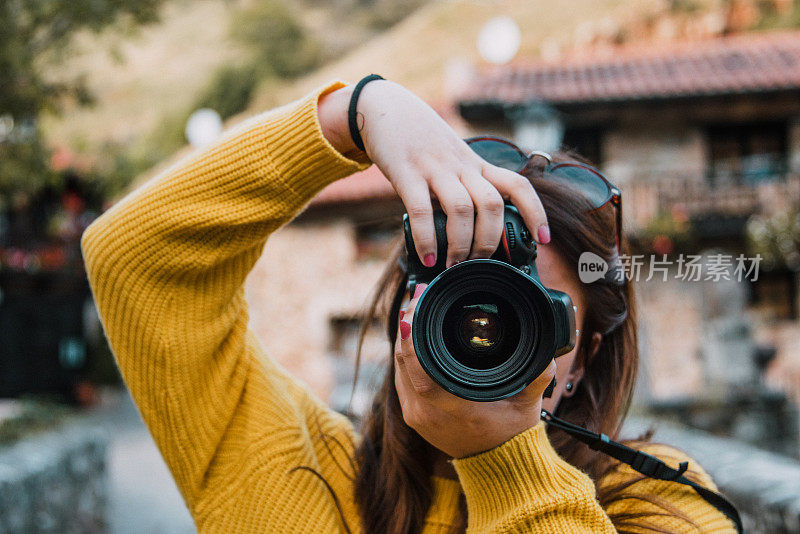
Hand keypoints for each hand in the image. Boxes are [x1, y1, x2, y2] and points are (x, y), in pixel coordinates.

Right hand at [318, 80, 549, 267]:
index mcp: (476, 165)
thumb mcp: (452, 159)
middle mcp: (461, 166)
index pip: (518, 185)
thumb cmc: (420, 142)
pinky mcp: (406, 172)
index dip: (535, 212)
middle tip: (478, 263)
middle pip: (492, 205)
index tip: (543, 239)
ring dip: (461, 244)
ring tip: (453, 264)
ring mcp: (434, 168)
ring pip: (462, 209)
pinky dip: (427, 238)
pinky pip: (421, 209)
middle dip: (489, 240)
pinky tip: (428, 256)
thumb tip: (468, 232)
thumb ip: (463, 188)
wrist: (385, 108)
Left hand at [395, 283, 556, 458]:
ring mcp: (416, 415)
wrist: (496, 466)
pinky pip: (401, 377)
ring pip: (399, 367)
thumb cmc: (511, 435)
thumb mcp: (528, 406)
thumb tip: (548, 356)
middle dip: (407, 324)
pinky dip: (406, 354)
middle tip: (418, 295)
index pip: (421, 373)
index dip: (412, 341)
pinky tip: (413, 334)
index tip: (415, 309)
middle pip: (403, 362)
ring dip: (404, 337)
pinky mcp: (412, 415)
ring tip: (415, 307)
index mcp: (454, 409)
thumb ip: (537, 379)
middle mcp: (427, 413)